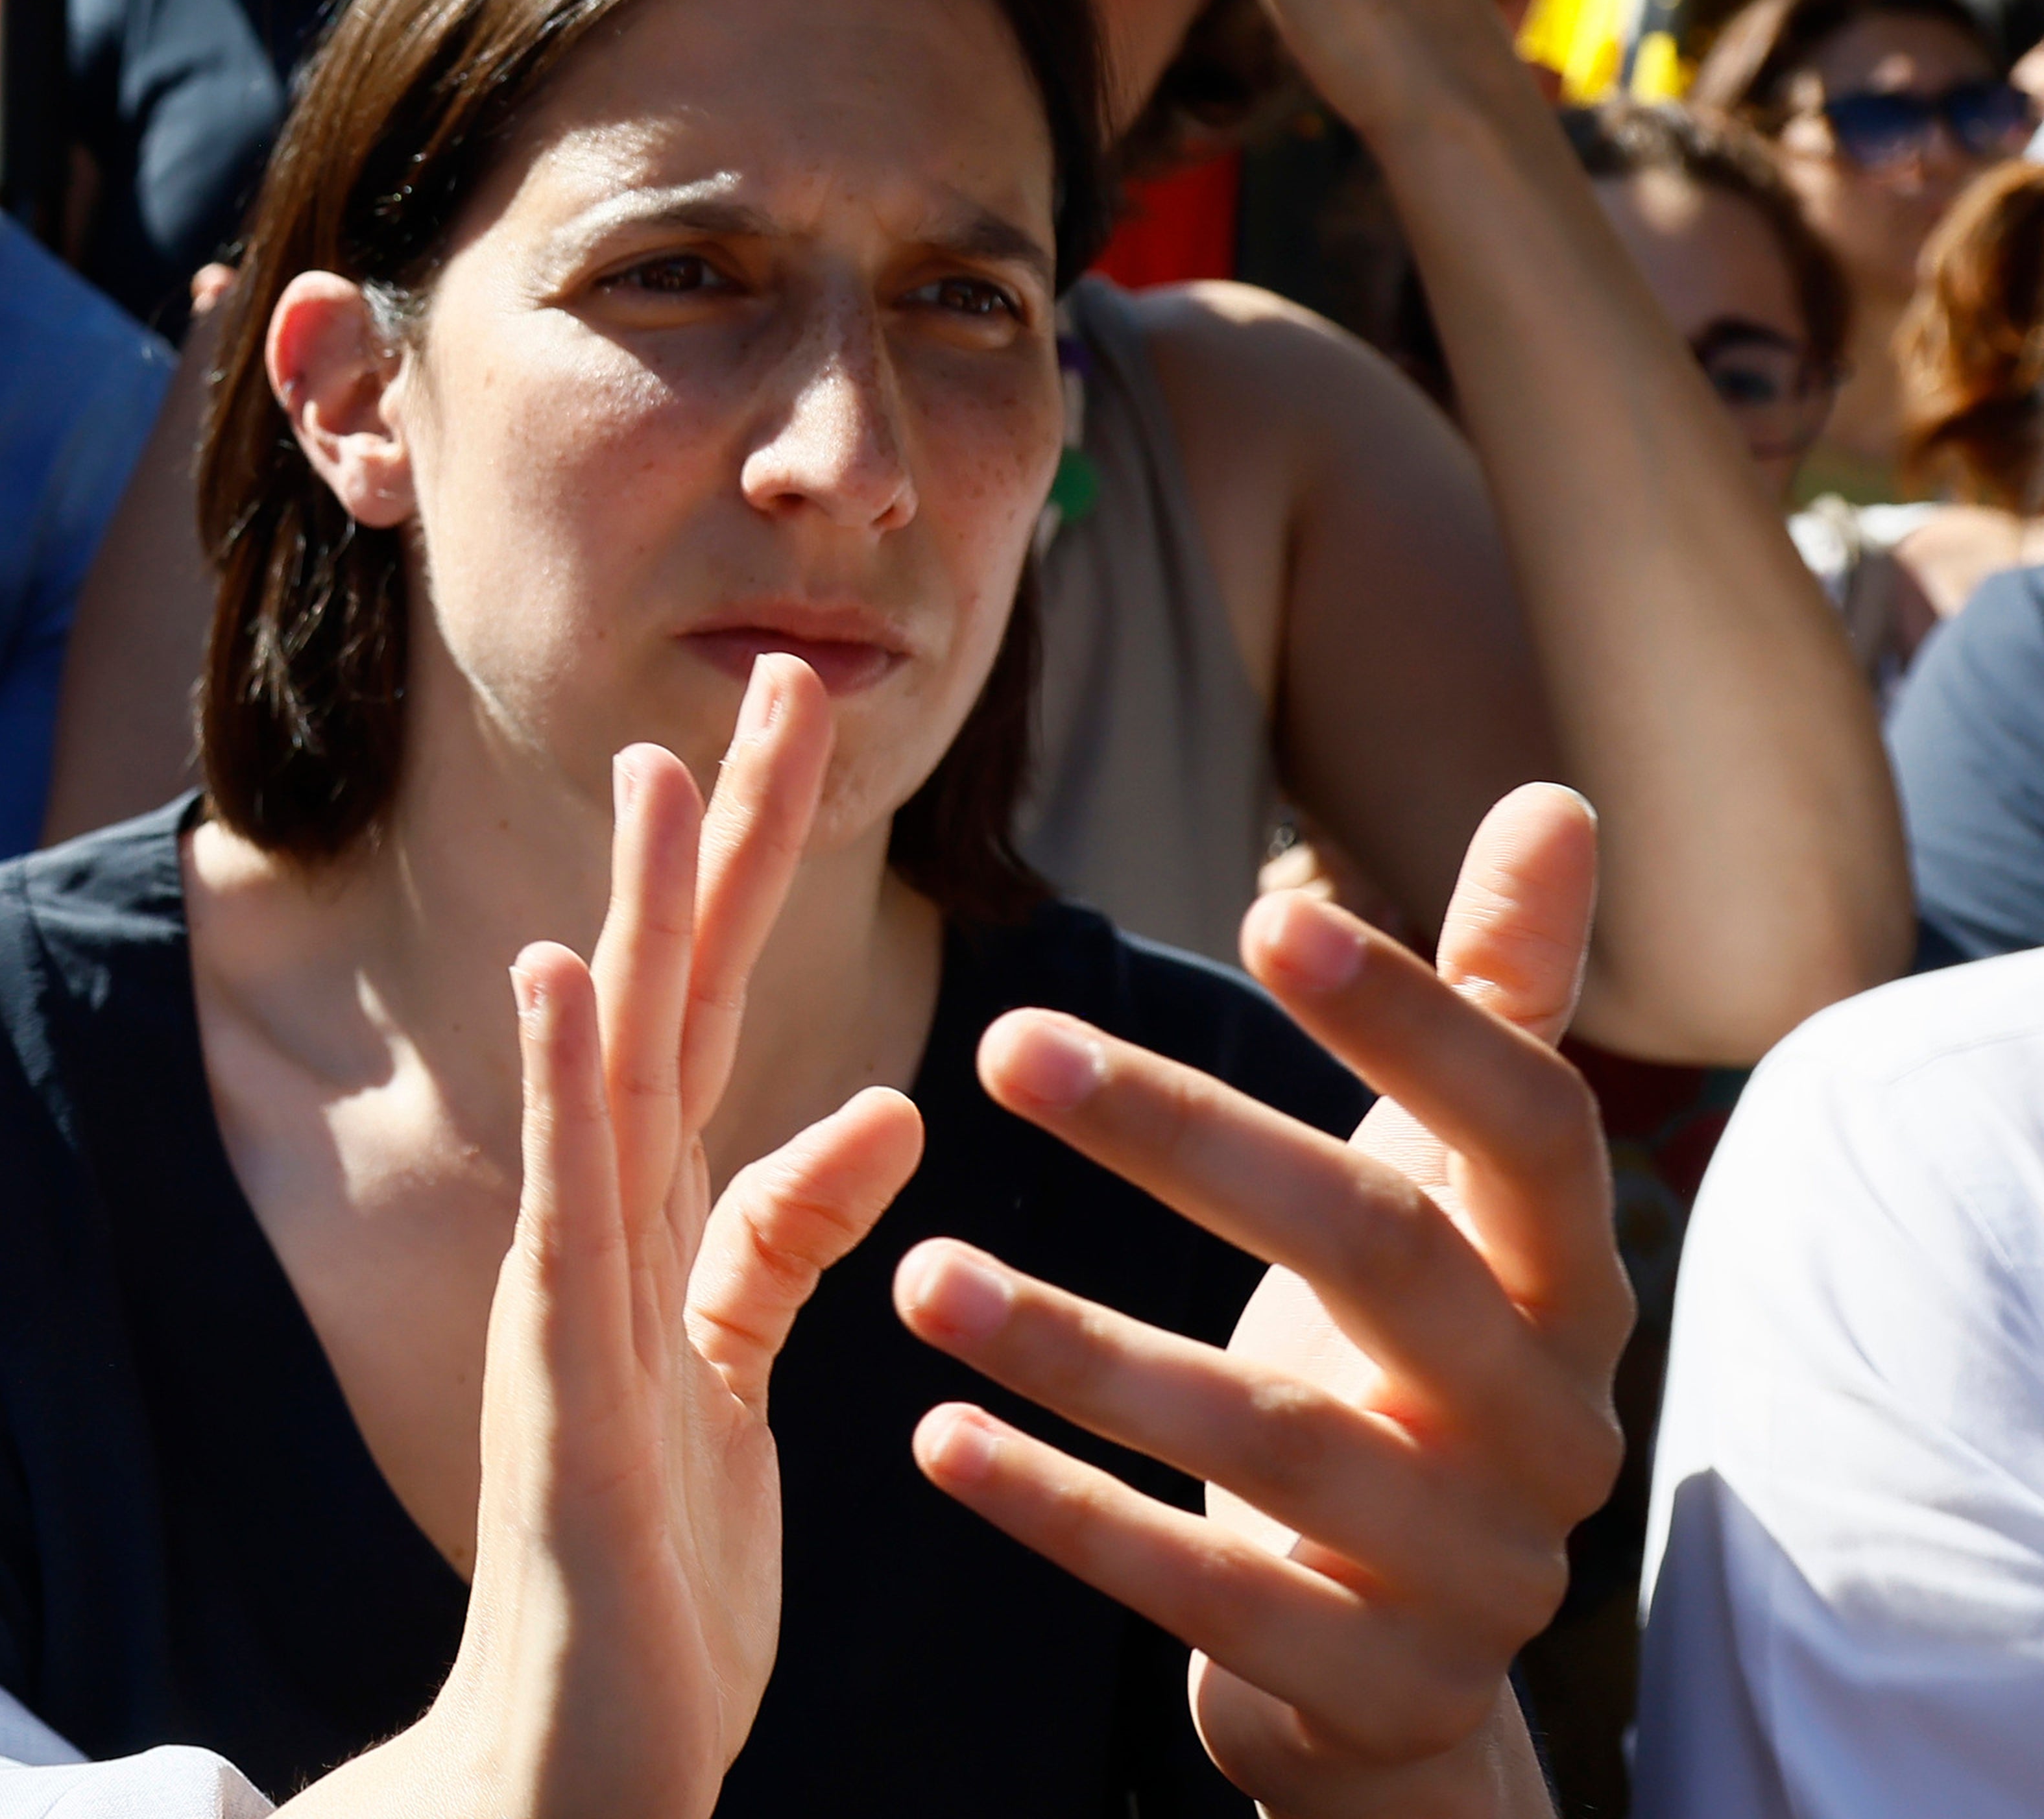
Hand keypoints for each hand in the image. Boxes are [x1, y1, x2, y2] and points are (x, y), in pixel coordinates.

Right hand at [299, 658, 923, 1818]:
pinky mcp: (564, 1381)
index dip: (749, 872)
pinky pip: (573, 1214)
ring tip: (658, 780)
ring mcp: (573, 1299)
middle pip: (670, 999)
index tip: (787, 735)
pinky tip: (568, 979)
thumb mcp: (739, 1374)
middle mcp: (602, 1232)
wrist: (580, 1753)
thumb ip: (784, 1236)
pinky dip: (564, 1089)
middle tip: (762, 682)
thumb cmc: (654, 1574)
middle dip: (718, 843)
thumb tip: (877, 1109)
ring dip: (634, 919)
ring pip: (611, 1074)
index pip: (712, 1012)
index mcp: (655, 1228)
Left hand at [894, 784, 1625, 1818]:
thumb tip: (1554, 797)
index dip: (1418, 1024)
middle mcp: (1547, 1420)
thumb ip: (1494, 1009)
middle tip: (1003, 1042)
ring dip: (1078, 1348)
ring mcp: (1471, 1566)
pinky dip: (1063, 1515)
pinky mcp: (1374, 1687)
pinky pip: (1202, 1598)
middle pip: (1378, 1257)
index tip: (1273, 910)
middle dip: (1192, 1144)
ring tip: (914, 1273)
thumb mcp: (1461, 1206)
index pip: (1529, 1127)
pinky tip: (933, 1437)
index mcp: (1569, 1279)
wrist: (1408, 1667)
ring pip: (1265, 1442)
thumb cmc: (1414, 1369)